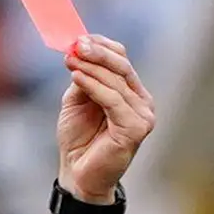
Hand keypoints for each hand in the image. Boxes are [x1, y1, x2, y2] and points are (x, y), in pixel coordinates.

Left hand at [56, 36, 154, 201]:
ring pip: (116, 80)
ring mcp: (143, 116)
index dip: (100, 45)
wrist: (79, 174)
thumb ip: (84, 76)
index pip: (121, 58)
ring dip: (91, 68)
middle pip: (122, 65)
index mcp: (131, 93)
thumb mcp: (78, 99)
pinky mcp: (136, 129)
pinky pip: (113, 99)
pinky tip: (76, 76)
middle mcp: (142, 102)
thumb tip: (79, 49)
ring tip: (69, 61)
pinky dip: (94, 85)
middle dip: (97, 52)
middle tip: (75, 45)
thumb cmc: (80, 139)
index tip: (77, 38)